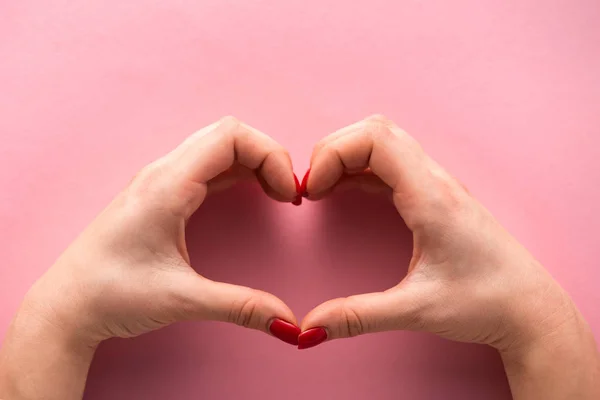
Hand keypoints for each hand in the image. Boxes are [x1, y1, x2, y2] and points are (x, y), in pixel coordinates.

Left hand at [0, 117, 301, 399]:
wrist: (67, 306)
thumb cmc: (112, 294)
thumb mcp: (182, 299)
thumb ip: (240, 306)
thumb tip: (289, 323)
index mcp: (167, 185)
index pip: (231, 136)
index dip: (271, 155)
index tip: (288, 194)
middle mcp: (162, 172)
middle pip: (228, 134)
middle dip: (267, 156)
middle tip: (286, 194)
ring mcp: (160, 180)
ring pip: (218, 147)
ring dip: (253, 162)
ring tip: (276, 194)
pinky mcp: (161, 194)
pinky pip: (207, 166)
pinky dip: (237, 172)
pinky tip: (251, 192)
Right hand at [299, 115, 599, 398]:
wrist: (529, 309)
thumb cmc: (485, 303)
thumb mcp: (417, 310)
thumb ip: (358, 316)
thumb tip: (308, 327)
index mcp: (431, 197)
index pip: (375, 138)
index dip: (333, 154)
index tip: (312, 191)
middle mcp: (436, 181)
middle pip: (375, 131)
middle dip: (334, 151)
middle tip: (312, 188)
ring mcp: (438, 185)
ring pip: (384, 142)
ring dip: (347, 157)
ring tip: (323, 190)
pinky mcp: (436, 196)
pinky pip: (392, 165)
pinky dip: (362, 170)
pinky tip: (347, 192)